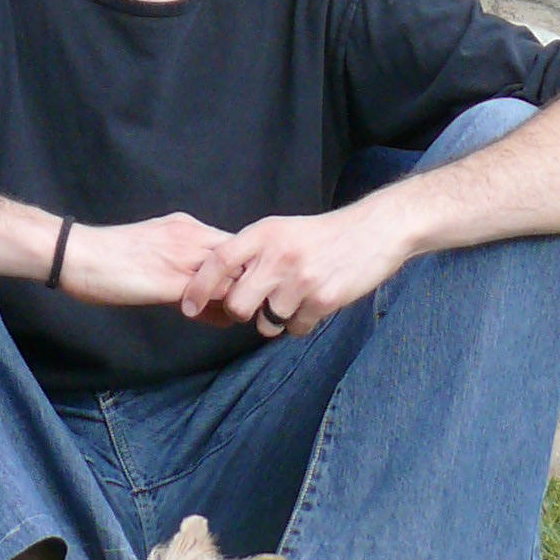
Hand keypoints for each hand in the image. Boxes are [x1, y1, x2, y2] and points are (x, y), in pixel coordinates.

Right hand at [58, 213, 240, 308]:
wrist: (77, 254)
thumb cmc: (107, 257)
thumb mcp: (153, 250)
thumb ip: (179, 265)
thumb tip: (200, 289)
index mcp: (185, 226)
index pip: (234, 243)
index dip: (243, 267)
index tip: (242, 287)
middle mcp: (190, 236)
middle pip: (242, 257)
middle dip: (249, 281)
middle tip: (247, 306)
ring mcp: (183, 257)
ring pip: (233, 274)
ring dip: (240, 297)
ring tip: (236, 317)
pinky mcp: (172, 281)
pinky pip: (213, 294)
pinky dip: (222, 310)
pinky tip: (219, 322)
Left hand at [176, 203, 413, 338]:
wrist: (371, 232)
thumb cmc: (320, 235)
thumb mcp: (280, 231)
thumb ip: (251, 253)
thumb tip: (218, 283)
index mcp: (263, 234)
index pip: (219, 262)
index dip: (199, 286)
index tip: (188, 307)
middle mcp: (277, 256)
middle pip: (237, 304)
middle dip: (242, 312)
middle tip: (257, 304)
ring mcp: (300, 280)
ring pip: (267, 323)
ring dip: (276, 318)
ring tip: (295, 296)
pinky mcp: (323, 300)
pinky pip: (296, 328)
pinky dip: (301, 322)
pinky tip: (314, 301)